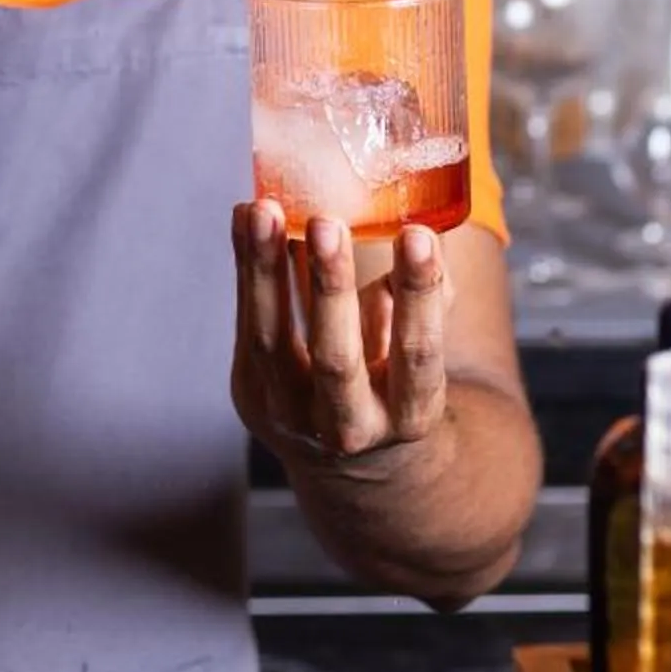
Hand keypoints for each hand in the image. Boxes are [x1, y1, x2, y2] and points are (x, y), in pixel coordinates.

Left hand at [230, 202, 454, 460]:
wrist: (350, 460)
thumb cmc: (396, 383)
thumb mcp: (423, 352)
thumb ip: (425, 299)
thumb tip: (421, 230)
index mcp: (409, 417)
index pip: (417, 354)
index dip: (419, 296)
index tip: (417, 236)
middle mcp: (348, 428)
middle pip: (336, 359)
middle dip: (330, 287)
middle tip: (326, 222)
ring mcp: (290, 415)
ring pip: (272, 341)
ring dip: (265, 270)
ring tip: (264, 211)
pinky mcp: (252, 391)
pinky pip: (247, 324)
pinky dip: (245, 268)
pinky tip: (246, 219)